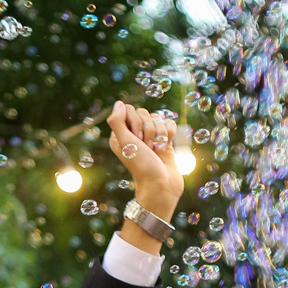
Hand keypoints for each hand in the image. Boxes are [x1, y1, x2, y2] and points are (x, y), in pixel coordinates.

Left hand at [108, 99, 183, 222]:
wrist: (161, 185)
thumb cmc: (141, 166)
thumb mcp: (125, 143)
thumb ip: (117, 122)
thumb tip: (119, 103)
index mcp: (120, 134)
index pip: (129, 109)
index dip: (136, 122)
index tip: (137, 140)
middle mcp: (134, 134)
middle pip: (144, 112)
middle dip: (149, 130)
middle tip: (147, 148)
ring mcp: (149, 136)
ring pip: (158, 118)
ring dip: (159, 135)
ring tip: (156, 151)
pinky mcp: (163, 139)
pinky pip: (169, 123)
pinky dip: (169, 135)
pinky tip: (165, 148)